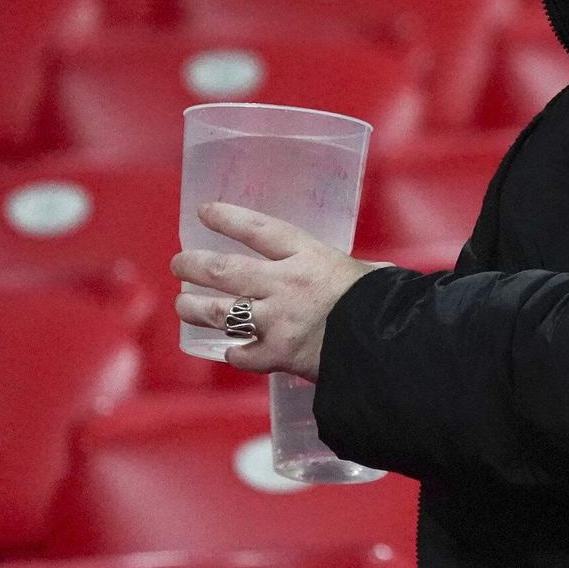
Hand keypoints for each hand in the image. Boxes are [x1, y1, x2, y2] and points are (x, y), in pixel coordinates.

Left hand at [172, 201, 393, 381]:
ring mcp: (277, 320)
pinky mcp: (278, 355)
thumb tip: (370, 273)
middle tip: (179, 263)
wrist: (389, 343)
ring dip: (195, 308)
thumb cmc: (385, 301)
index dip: (228, 219)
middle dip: (194, 265)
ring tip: (183, 305)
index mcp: (308, 256)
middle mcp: (285, 284)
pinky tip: (231, 352)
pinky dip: (235, 354)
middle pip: (225, 270)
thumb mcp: (368, 271)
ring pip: (221, 312)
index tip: (204, 212)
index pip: (258, 229)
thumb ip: (350, 272)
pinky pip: (243, 355)